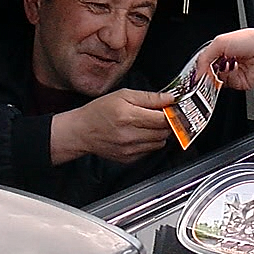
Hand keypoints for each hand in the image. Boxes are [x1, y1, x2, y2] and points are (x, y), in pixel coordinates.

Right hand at [50, 89, 172, 164]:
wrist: (82, 131)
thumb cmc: (99, 111)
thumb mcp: (123, 95)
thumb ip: (149, 97)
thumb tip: (169, 98)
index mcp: (128, 116)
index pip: (163, 119)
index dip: (171, 113)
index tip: (172, 108)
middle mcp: (130, 135)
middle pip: (164, 132)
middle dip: (166, 123)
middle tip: (160, 114)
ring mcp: (130, 150)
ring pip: (159, 143)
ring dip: (159, 133)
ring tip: (148, 124)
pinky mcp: (129, 159)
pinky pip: (150, 151)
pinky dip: (150, 142)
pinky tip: (140, 134)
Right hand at [194, 28, 253, 89]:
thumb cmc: (250, 40)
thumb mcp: (220, 42)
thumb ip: (205, 56)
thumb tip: (198, 71)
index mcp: (222, 49)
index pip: (206, 60)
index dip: (200, 65)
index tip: (195, 71)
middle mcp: (227, 61)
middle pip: (209, 72)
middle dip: (204, 74)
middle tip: (200, 76)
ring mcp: (233, 73)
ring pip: (216, 81)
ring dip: (211, 81)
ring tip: (208, 78)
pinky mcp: (239, 83)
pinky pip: (226, 88)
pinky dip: (220, 86)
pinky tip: (218, 82)